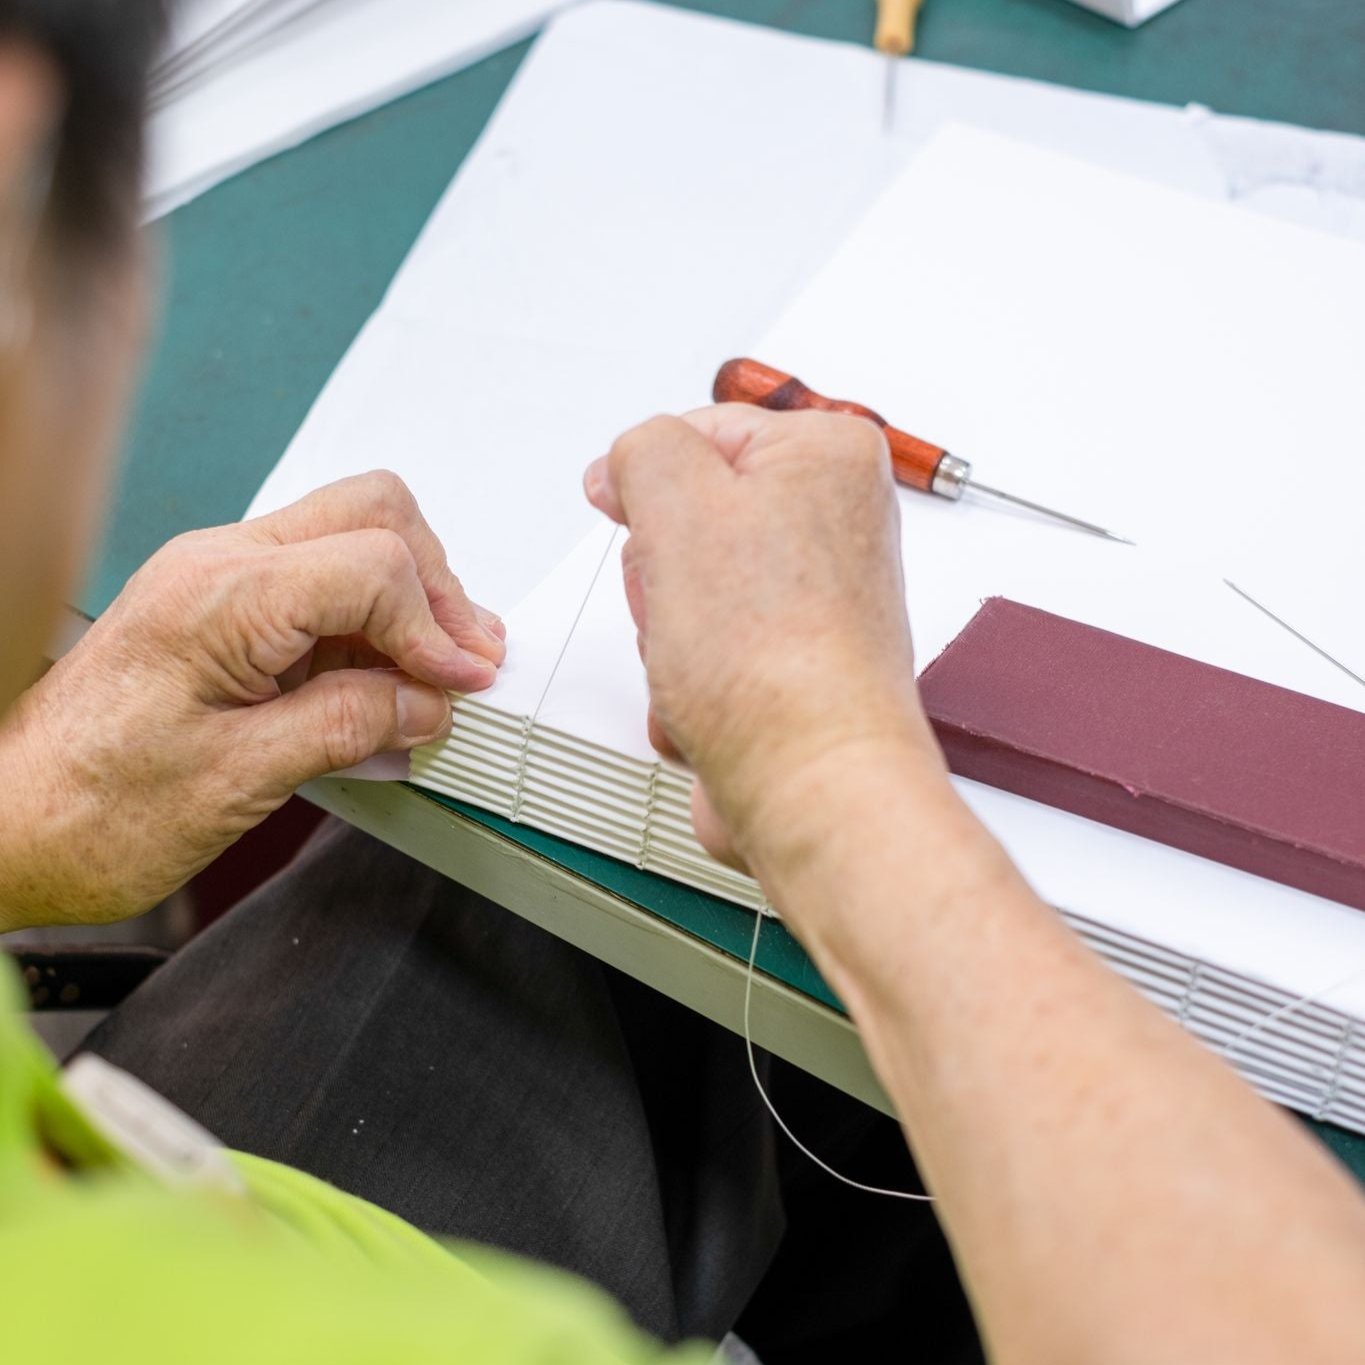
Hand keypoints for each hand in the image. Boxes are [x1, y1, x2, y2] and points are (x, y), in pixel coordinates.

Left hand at [0, 471, 502, 929]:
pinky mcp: (220, 607)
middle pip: (371, 513)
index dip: (435, 627)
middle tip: (464, 661)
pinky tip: (385, 682)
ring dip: (408, 601)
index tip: (462, 686)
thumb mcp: (240, 780)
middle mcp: (219, 564)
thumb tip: (426, 702)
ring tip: (435, 675)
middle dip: (436, 586)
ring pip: (351, 537)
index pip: (373, 565)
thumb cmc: (90, 808)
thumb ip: (348, 726)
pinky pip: (319, 582)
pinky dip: (370, 622)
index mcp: (220, 598)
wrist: (7, 823)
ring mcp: (218, 578)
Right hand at [584, 405, 946, 881]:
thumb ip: (643, 450)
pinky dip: (689, 687)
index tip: (627, 515)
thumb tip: (627, 465)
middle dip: (659, 576)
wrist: (811, 782)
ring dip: (667, 640)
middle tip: (681, 603)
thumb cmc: (769, 659)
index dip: (644, 482)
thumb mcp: (678, 501)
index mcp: (828, 456)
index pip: (697, 432)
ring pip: (688, 597)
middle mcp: (834, 524)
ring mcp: (816, 601)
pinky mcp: (795, 666)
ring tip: (700, 665)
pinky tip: (709, 706)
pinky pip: (708, 656)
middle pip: (688, 523)